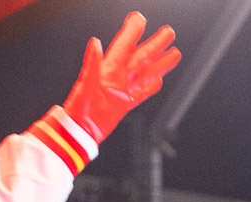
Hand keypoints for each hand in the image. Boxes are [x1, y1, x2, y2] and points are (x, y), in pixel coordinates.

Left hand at [62, 11, 180, 144]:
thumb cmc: (77, 112)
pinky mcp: (122, 106)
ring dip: (159, 64)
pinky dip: (150, 88)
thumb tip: (94, 43)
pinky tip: (159, 81)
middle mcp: (115, 79)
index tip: (140, 19)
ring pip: (145, 74)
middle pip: (140, 57)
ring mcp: (120, 92)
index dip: (132, 32)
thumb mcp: (83, 86)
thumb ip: (91, 64)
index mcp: (107, 71)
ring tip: (174, 53)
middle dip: (154, 44)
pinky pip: (139, 94)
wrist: (77, 134)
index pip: (124, 46)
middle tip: (169, 32)